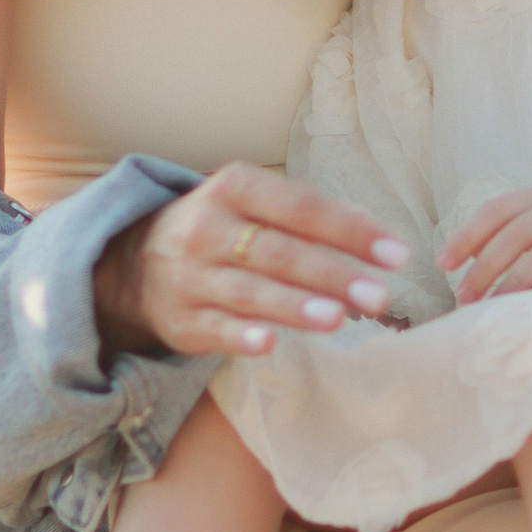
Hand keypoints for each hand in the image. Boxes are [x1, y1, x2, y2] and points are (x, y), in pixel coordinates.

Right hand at [96, 161, 405, 360]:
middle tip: (380, 295)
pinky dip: (241, 336)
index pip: (301, 207)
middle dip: (332, 274)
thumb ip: (308, 215)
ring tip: (338, 318)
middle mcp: (208, 228)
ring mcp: (191, 276)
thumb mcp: (254, 204)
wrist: (135, 261)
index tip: (397, 254)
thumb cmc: (221, 229)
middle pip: (278, 252)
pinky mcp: (182, 321)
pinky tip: (269, 344)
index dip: (350, 230)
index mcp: (234, 188)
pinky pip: (215, 329)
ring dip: (295, 305)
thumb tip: (371, 228)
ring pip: (249, 291)